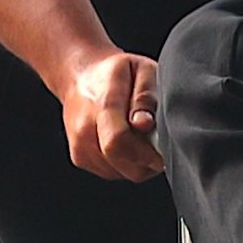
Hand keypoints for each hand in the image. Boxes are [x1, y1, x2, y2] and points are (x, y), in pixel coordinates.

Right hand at [58, 50, 164, 181]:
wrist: (80, 76)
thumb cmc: (115, 73)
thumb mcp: (141, 69)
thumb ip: (146, 96)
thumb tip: (145, 124)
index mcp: (102, 105)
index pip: (119, 141)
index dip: (147, 151)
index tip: (163, 147)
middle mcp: (85, 130)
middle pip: (123, 163)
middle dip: (147, 159)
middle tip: (154, 139)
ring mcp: (80, 147)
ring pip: (121, 172)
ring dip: (137, 162)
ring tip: (138, 137)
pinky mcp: (80, 159)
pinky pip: (112, 173)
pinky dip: (124, 164)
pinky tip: (125, 143)